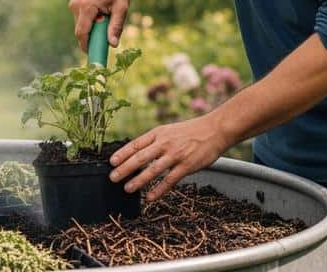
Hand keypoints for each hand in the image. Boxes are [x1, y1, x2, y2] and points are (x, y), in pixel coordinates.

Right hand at [67, 0, 131, 51]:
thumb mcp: (122, 8)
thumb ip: (116, 27)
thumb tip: (112, 45)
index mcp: (86, 6)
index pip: (82, 33)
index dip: (87, 46)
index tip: (95, 56)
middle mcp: (76, 5)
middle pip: (81, 31)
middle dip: (93, 37)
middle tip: (108, 36)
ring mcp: (74, 3)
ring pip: (81, 25)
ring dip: (93, 28)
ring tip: (108, 17)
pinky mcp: (75, 3)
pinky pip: (81, 19)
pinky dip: (91, 22)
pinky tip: (102, 13)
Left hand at [108, 116, 231, 199]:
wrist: (215, 130)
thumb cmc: (191, 131)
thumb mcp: (169, 130)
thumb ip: (155, 141)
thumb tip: (138, 152)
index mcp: (159, 133)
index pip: (136, 144)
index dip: (122, 153)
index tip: (112, 162)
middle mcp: (165, 143)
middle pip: (140, 157)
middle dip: (125, 168)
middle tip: (113, 177)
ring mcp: (175, 155)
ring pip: (153, 170)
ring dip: (138, 180)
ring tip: (127, 188)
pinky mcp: (187, 166)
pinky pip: (169, 180)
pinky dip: (159, 189)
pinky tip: (150, 197)